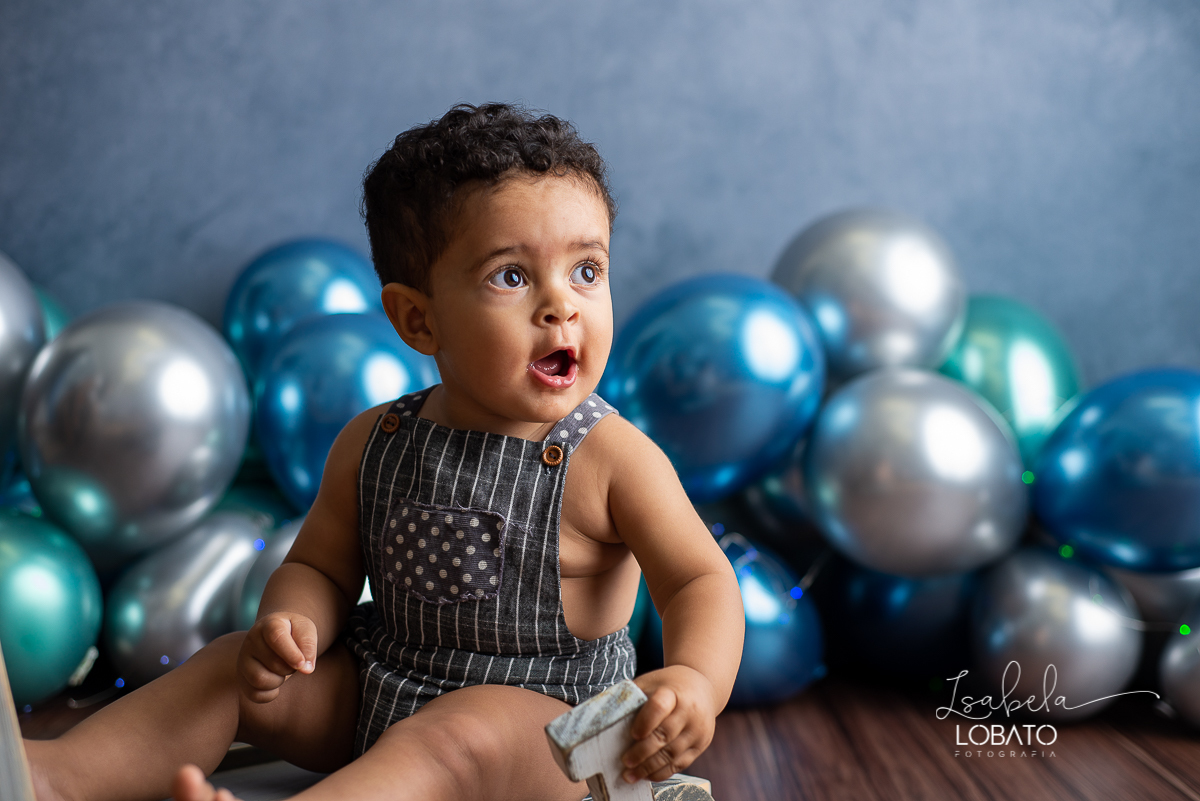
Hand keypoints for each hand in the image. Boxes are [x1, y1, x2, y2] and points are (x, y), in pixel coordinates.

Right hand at [237, 612, 317, 703]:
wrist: (278, 636)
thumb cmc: (294, 633)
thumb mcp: (305, 630)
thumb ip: (308, 645)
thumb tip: (306, 669)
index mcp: (269, 625)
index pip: (276, 637)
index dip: (291, 654)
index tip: (302, 663)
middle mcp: (251, 640)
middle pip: (273, 663)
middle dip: (290, 667)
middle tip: (294, 661)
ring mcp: (243, 659)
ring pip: (259, 680)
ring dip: (279, 680)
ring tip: (283, 671)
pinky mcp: (242, 677)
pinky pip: (255, 694)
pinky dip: (270, 694)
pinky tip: (276, 681)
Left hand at [622, 665, 716, 783]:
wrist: (702, 687)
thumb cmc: (669, 686)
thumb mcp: (651, 682)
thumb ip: (633, 697)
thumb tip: (606, 716)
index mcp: (674, 692)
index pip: (659, 706)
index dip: (645, 722)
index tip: (632, 734)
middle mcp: (689, 711)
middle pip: (665, 735)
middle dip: (642, 752)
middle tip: (625, 761)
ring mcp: (697, 729)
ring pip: (672, 754)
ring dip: (649, 767)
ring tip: (631, 774)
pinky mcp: (701, 744)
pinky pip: (681, 763)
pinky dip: (662, 772)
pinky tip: (647, 774)